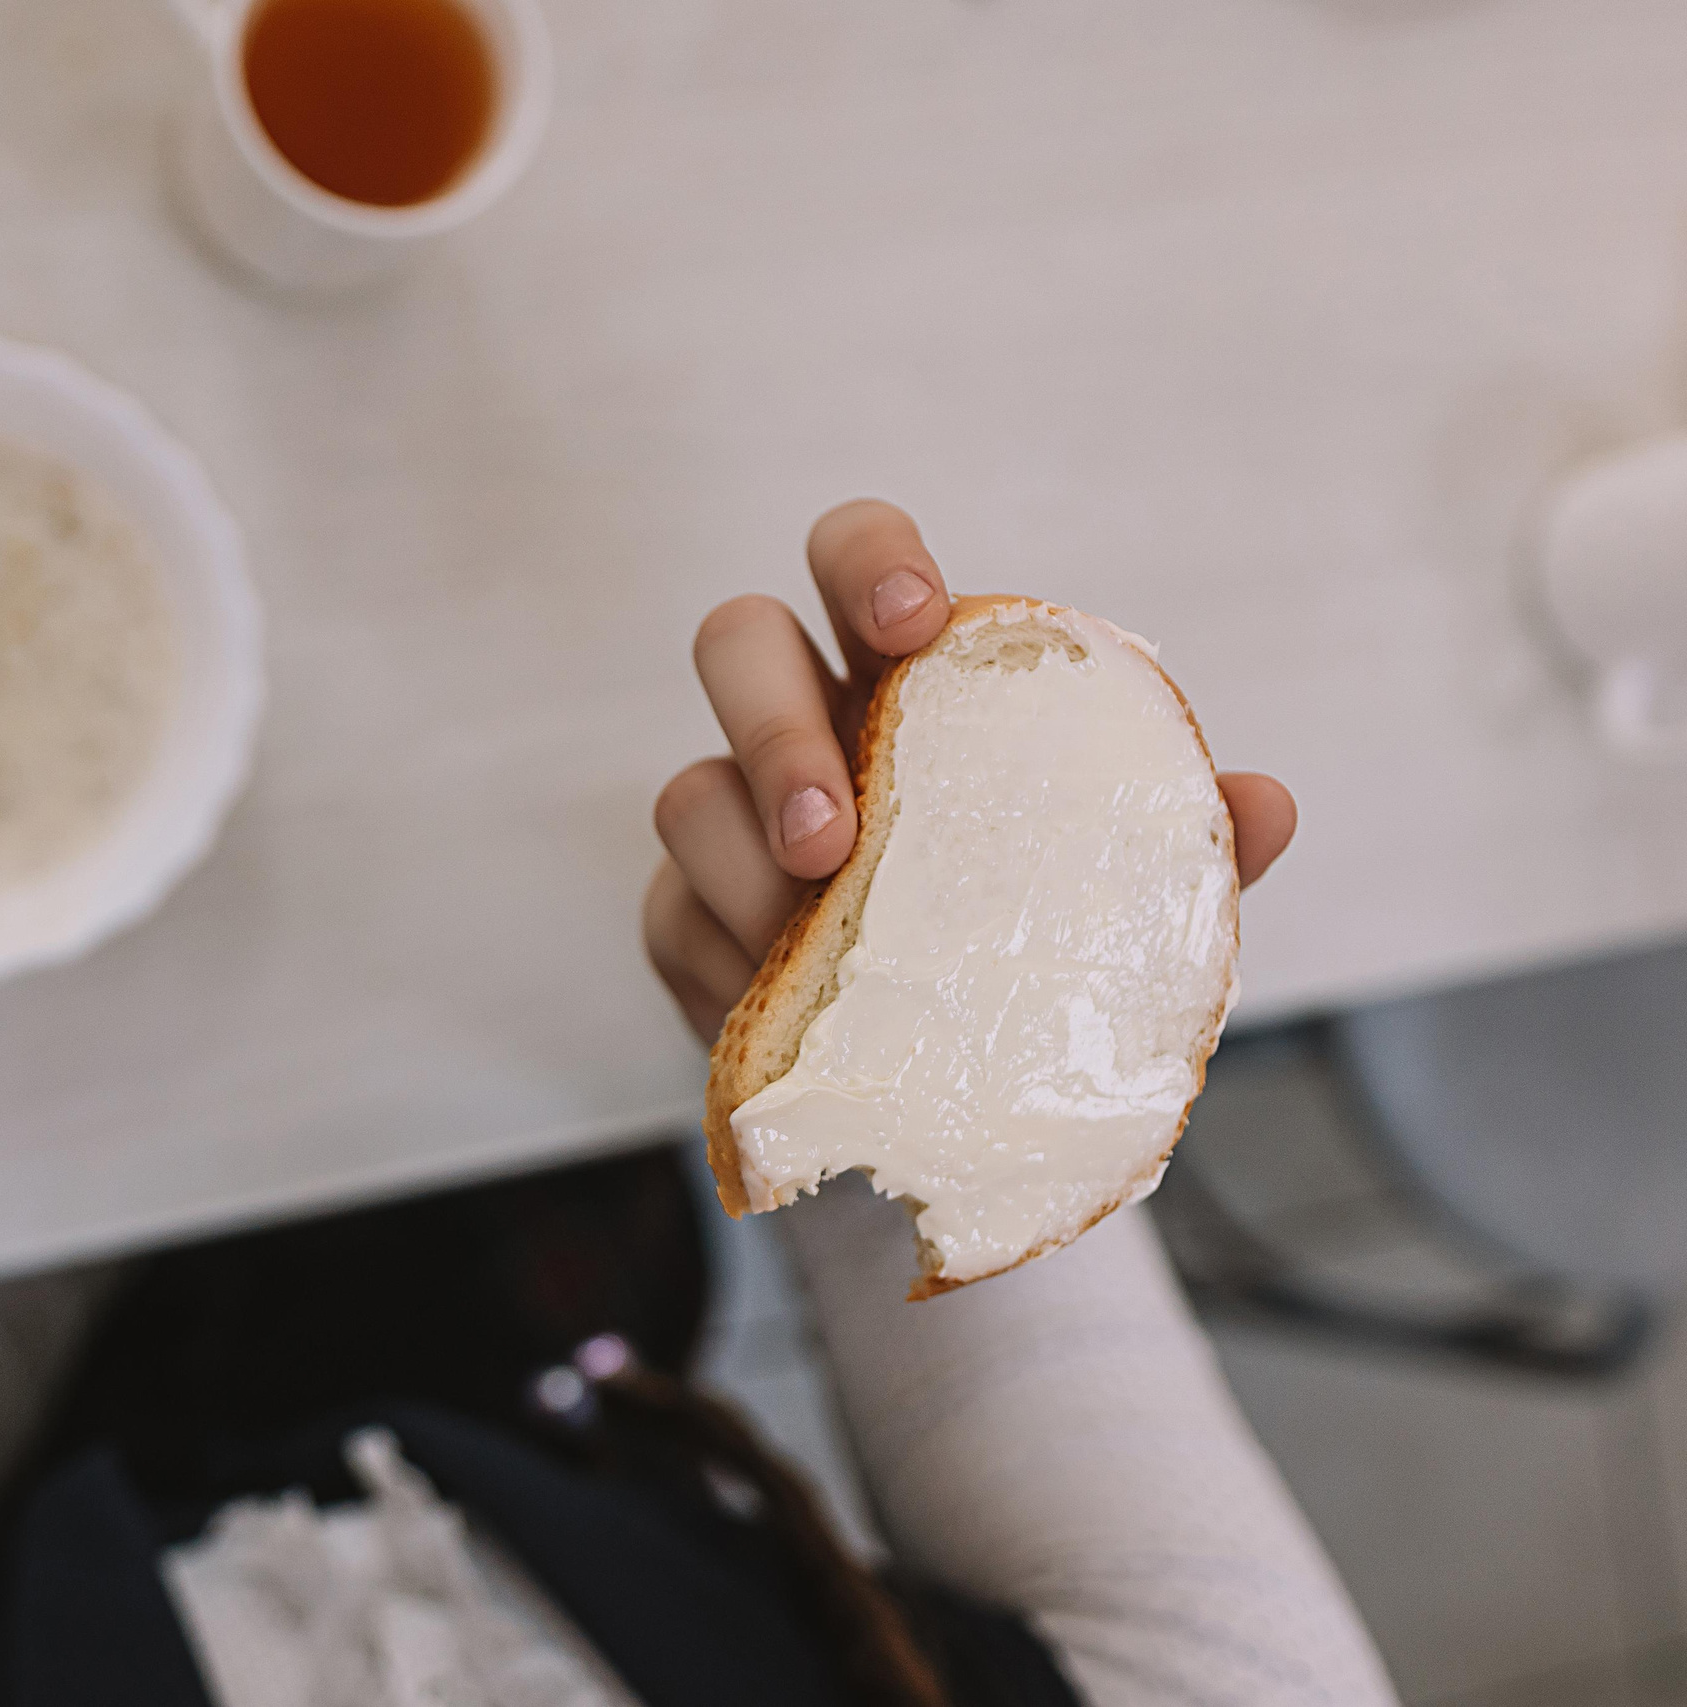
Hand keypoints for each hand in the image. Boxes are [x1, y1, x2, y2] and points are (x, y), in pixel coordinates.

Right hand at [643, 500, 1298, 1042]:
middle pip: (737, 642)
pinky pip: (672, 916)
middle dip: (774, 725)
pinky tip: (785, 1008)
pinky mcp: (685, 917)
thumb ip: (1176, 841)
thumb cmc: (1033, 938)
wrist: (962, 1082)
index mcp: (905, 678)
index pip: (856, 557)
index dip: (869, 561)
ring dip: (745, 865)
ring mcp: (731, 820)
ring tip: (808, 939)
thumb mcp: (1117, 893)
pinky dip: (727, 961)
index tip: (910, 618)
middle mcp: (803, 723)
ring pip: (689, 790)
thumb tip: (1263, 805)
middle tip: (835, 836)